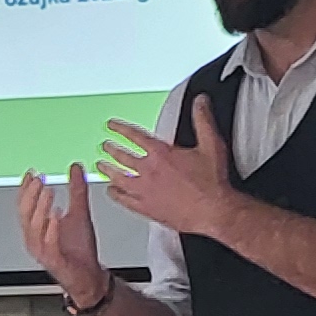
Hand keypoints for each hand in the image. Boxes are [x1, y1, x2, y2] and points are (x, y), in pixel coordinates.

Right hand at [18, 160, 104, 305]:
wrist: (88, 275)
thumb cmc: (80, 250)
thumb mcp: (80, 212)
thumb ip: (77, 190)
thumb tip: (76, 168)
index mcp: (37, 227)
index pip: (26, 204)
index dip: (27, 188)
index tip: (32, 173)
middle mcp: (35, 238)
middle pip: (25, 213)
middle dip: (30, 195)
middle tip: (39, 179)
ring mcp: (42, 250)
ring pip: (33, 227)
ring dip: (40, 208)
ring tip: (48, 192)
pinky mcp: (53, 260)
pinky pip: (47, 244)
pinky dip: (51, 229)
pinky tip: (56, 216)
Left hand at [96, 94, 233, 238]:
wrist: (213, 212)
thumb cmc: (212, 184)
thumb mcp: (211, 145)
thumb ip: (203, 120)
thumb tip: (200, 103)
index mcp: (161, 154)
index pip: (134, 136)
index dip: (120, 128)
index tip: (111, 126)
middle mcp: (149, 172)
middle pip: (123, 157)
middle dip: (111, 149)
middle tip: (105, 146)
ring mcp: (145, 191)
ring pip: (119, 178)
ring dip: (108, 170)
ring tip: (102, 166)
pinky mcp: (147, 209)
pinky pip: (124, 200)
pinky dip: (115, 195)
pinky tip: (112, 192)